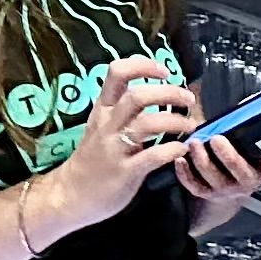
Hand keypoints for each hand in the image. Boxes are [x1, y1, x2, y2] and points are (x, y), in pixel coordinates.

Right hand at [37, 57, 197, 240]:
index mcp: (103, 108)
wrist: (71, 194)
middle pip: (138, 96)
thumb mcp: (102, 126)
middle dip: (169, 93)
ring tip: (189, 125)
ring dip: (176, 121)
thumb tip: (157, 92)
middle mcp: (108, 124)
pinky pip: (153, 156)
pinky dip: (172, 150)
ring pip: (147, 124)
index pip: (117, 72)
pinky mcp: (125, 172)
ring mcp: (115, 148)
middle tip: (188, 100)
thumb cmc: (93, 158)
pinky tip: (182, 149)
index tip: (164, 70)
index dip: (143, 65)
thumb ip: (124, 109)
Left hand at [174, 131, 260, 233]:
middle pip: (240, 169)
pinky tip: (181, 159)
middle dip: (228, 155)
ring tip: (195, 143)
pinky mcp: (208, 194)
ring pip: (214, 177)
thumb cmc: (243, 160)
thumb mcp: (256, 145)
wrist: (232, 190)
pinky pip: (196, 187)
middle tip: (216, 139)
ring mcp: (227, 188)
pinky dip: (186, 174)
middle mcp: (247, 179)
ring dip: (202, 160)